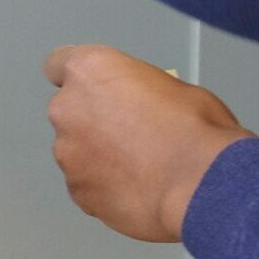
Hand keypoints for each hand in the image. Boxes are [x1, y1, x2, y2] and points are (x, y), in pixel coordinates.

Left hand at [44, 45, 251, 242]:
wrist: (200, 184)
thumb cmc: (194, 128)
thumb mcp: (172, 86)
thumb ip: (136, 91)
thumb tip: (139, 107)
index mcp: (88, 71)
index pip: (58, 65)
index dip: (80, 81)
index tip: (94, 91)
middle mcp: (68, 110)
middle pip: (70, 113)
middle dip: (92, 122)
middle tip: (130, 135)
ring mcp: (68, 155)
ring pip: (77, 152)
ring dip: (98, 157)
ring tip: (139, 168)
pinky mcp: (78, 193)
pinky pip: (87, 185)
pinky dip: (105, 187)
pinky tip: (137, 189)